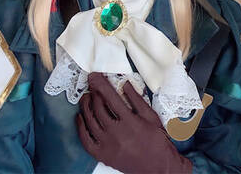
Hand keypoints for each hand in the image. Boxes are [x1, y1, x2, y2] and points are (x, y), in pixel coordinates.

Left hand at [76, 72, 192, 173]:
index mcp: (129, 121)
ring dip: (85, 106)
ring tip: (86, 98)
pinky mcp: (103, 155)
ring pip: (90, 121)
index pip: (109, 97)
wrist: (159, 167)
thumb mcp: (151, 117)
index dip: (99, 84)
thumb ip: (136, 99)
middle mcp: (116, 133)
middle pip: (98, 107)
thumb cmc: (158, 141)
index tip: (94, 76)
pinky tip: (81, 117)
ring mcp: (108, 145)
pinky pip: (85, 139)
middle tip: (92, 86)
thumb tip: (124, 84)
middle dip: (93, 93)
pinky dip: (81, 126)